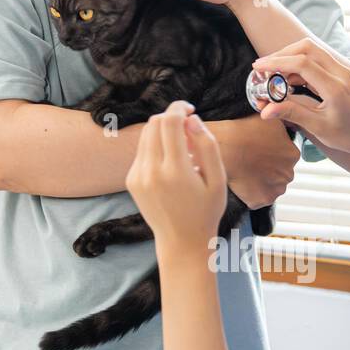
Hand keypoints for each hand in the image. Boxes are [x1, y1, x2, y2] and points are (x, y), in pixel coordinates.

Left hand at [126, 101, 226, 252]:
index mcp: (176, 171)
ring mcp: (138, 176)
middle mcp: (152, 172)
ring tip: (182, 148)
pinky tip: (171, 164)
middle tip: (188, 128)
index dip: (179, 108)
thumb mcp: (218, 180)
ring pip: (146, 135)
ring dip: (162, 131)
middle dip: (171, 117)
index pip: (170, 122)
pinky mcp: (131, 180)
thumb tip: (192, 119)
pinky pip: (142, 151)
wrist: (181, 241)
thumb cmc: (206, 211)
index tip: (190, 108)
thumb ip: (207, 146)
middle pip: (155, 123)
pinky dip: (155, 147)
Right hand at [212, 115, 297, 208]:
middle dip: (269, 169)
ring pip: (271, 187)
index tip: (261, 151)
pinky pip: (258, 198)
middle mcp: (288, 174)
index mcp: (293, 155)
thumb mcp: (270, 120)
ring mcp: (276, 189)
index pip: (286, 157)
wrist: (225, 147)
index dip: (273, 154)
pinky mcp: (262, 200)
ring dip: (262, 182)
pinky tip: (242, 182)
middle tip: (253, 162)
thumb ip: (282, 126)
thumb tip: (283, 122)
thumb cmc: (244, 131)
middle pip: (280, 173)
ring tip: (246, 172)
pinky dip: (251, 193)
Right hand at [252, 37, 349, 156]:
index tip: (257, 68)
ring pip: (312, 51)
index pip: (301, 63)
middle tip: (263, 68)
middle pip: (307, 47)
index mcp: (335, 87)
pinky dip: (299, 65)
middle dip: (282, 54)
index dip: (276, 62)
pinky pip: (317, 60)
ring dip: (290, 58)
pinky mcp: (340, 72)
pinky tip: (288, 80)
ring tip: (273, 76)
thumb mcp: (319, 128)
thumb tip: (265, 109)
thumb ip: (293, 114)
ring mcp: (341, 70)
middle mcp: (340, 73)